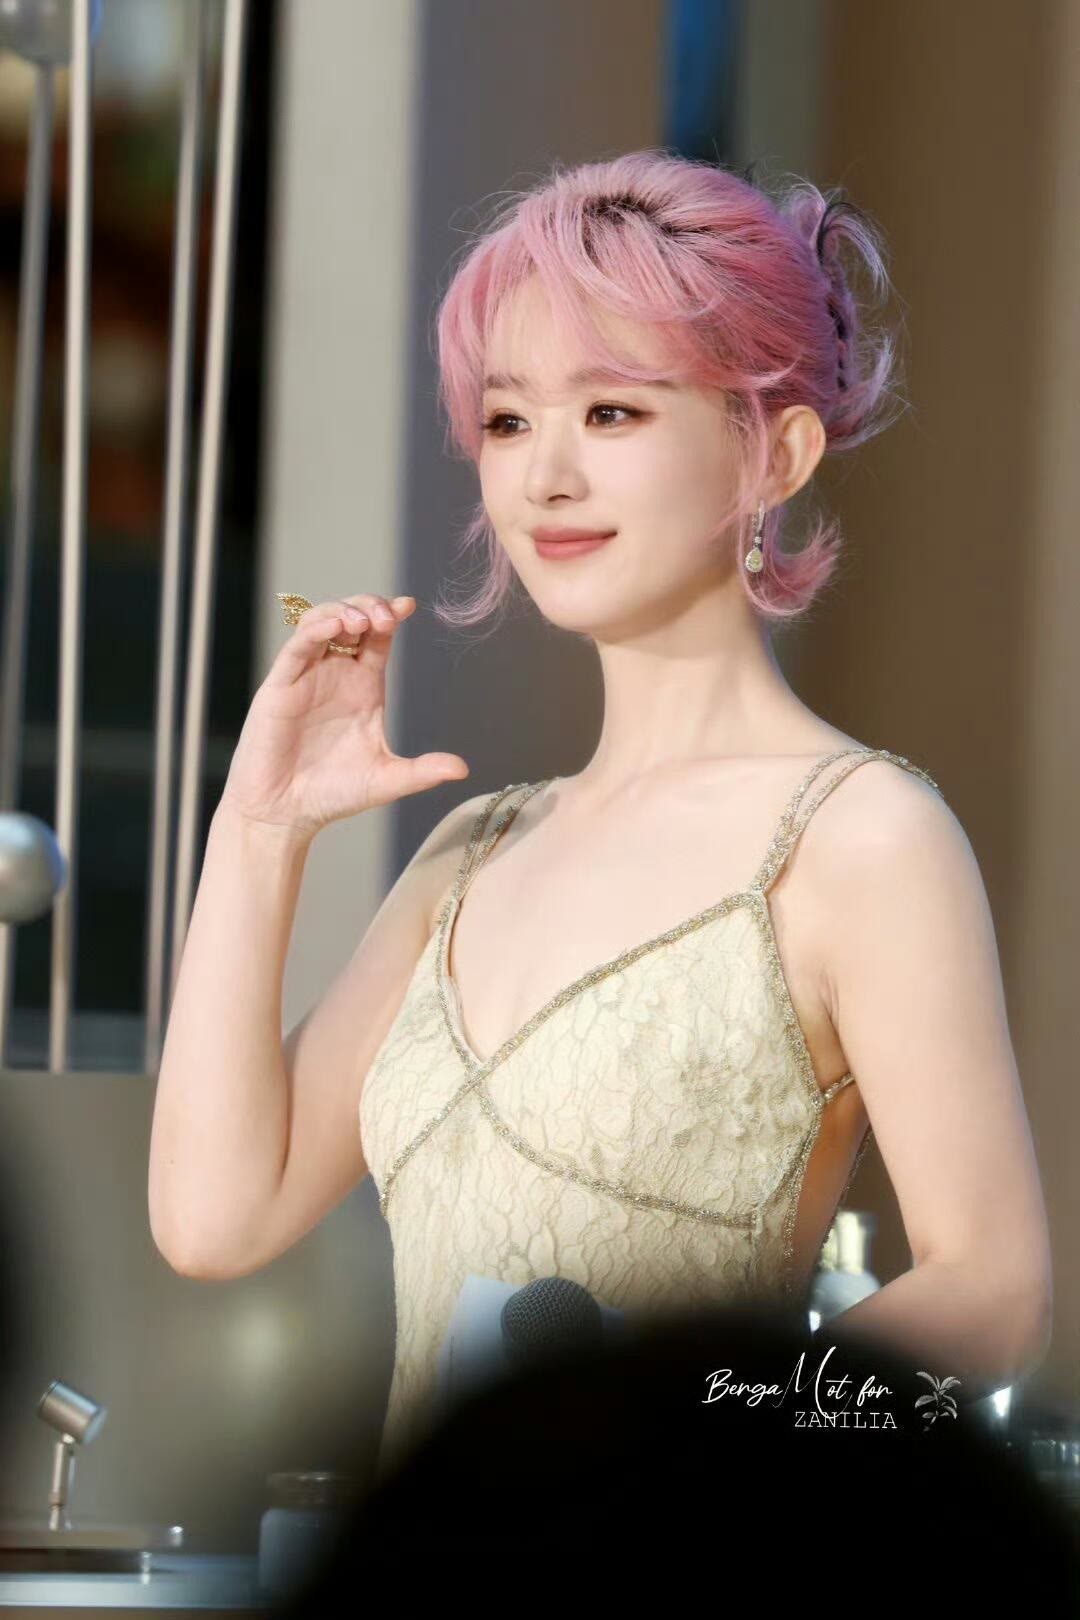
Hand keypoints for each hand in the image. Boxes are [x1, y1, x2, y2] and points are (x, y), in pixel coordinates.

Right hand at [218, 593, 468, 837]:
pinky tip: (334, 627)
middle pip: (352, 618)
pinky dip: (315, 630)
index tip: (409, 605)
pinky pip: (297, 647)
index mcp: (363, 686)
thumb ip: (423, 771)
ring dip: (342, 611)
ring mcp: (307, 677)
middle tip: (388, 616)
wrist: (286, 814)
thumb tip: (463, 768)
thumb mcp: (386, 780)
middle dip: (370, 606)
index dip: (392, 615)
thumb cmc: (333, 794)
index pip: (379, 638)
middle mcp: (336, 674)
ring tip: (363, 621)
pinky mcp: (280, 687)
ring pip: (321, 622)